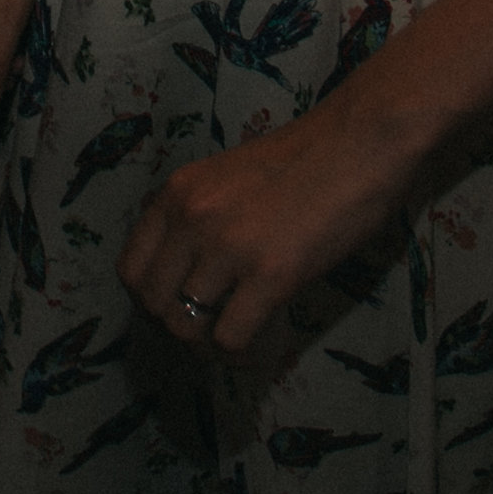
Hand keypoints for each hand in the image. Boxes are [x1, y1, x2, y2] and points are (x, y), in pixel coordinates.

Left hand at [119, 96, 419, 356]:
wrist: (362, 140)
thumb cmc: (306, 158)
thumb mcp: (228, 177)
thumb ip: (200, 217)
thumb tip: (188, 276)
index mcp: (178, 192)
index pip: (131, 269)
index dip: (152, 299)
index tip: (181, 307)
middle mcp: (193, 218)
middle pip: (153, 305)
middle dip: (180, 328)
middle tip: (213, 329)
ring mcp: (230, 246)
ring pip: (186, 328)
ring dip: (210, 346)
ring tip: (240, 338)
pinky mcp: (272, 273)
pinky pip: (231, 339)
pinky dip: (244, 353)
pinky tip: (265, 341)